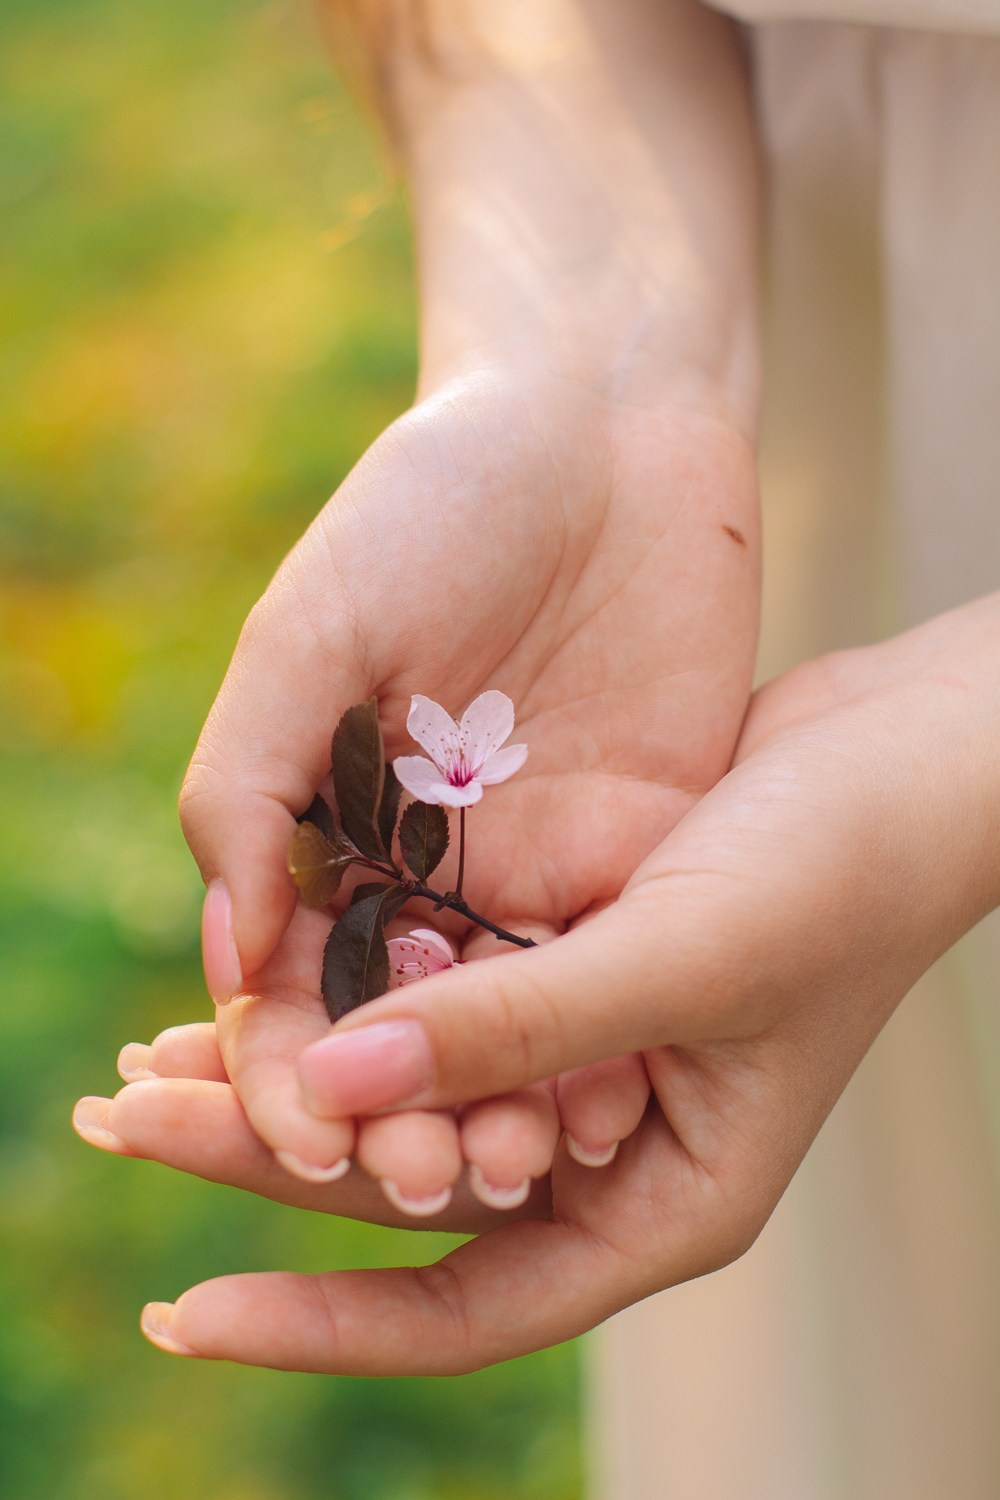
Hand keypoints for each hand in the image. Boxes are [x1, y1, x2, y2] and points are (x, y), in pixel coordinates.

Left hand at [79, 597, 999, 1370]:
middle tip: (121, 1119)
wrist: (912, 754)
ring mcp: (593, 1060)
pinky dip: (357, 995)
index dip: (323, 1317)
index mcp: (663, 1200)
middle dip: (267, 1158)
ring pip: (413, 1095)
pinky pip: (442, 1004)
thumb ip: (514, 1029)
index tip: (187, 1309)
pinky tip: (272, 965)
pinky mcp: (573, 971)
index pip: (468, 1304)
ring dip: (295, 1075)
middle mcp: (616, 1147)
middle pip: (413, 1186)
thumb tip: (327, 1089)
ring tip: (158, 1056)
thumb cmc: (840, 868)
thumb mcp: (680, 958)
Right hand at [180, 0, 761, 1199]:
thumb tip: (226, 963)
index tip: (304, 1137)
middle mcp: (423, 860)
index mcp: (324, 818)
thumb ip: (248, 787)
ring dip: (505, 1101)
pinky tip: (607, 1102)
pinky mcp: (636, 847)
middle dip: (397, 1110)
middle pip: (398, 1026)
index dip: (284, 1067)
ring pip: (509, 1020)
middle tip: (416, 1181)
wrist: (603, 420)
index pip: (288, 981)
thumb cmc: (436, 500)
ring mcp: (532, 861)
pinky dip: (605, 1041)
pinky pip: (614, 966)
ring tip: (513, 1170)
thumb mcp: (313, 628)